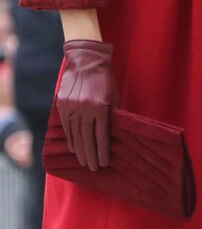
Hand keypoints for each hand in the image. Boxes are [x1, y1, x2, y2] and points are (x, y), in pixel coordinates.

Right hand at [56, 40, 116, 171]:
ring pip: (75, 135)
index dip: (103, 151)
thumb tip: (111, 134)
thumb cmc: (104, 78)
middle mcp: (84, 109)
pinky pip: (66, 127)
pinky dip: (70, 139)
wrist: (85, 60)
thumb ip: (112, 115)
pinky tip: (74, 148)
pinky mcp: (62, 105)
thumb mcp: (113, 96)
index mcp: (100, 107)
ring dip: (80, 150)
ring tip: (84, 162)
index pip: (101, 135)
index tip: (104, 163)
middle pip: (87, 139)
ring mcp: (71, 107)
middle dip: (91, 156)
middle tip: (93, 168)